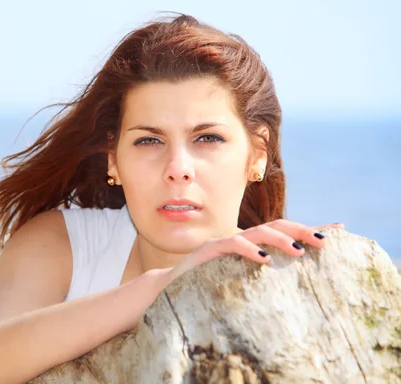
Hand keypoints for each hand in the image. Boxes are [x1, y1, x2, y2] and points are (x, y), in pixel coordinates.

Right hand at [167, 219, 340, 282]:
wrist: (171, 285)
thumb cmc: (206, 282)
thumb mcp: (239, 277)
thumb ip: (259, 272)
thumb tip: (290, 280)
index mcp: (253, 244)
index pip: (286, 232)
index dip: (310, 229)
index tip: (339, 229)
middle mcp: (242, 239)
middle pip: (277, 225)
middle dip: (302, 230)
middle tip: (324, 241)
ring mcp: (226, 241)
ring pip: (259, 232)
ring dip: (280, 240)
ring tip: (298, 251)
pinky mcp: (211, 249)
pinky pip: (232, 244)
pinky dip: (249, 249)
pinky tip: (263, 259)